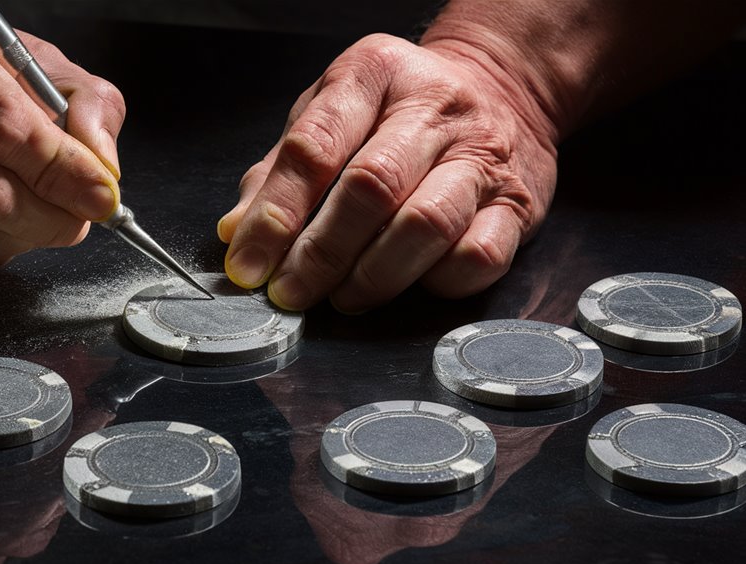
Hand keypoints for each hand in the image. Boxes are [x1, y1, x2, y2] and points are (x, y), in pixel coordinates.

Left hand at [218, 33, 557, 311]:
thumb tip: (237, 233)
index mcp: (373, 74)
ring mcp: (482, 155)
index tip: (248, 263)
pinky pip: (478, 255)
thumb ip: (280, 170)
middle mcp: (433, 108)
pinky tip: (410, 284)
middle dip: (319, 254)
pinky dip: (436, 282)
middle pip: (369, 189)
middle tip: (290, 293)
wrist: (503, 88)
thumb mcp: (331, 113)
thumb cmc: (398, 110)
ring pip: (425, 225)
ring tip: (343, 297)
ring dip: (373, 276)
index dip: (275, 214)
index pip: (314, 147)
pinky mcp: (518, 203)